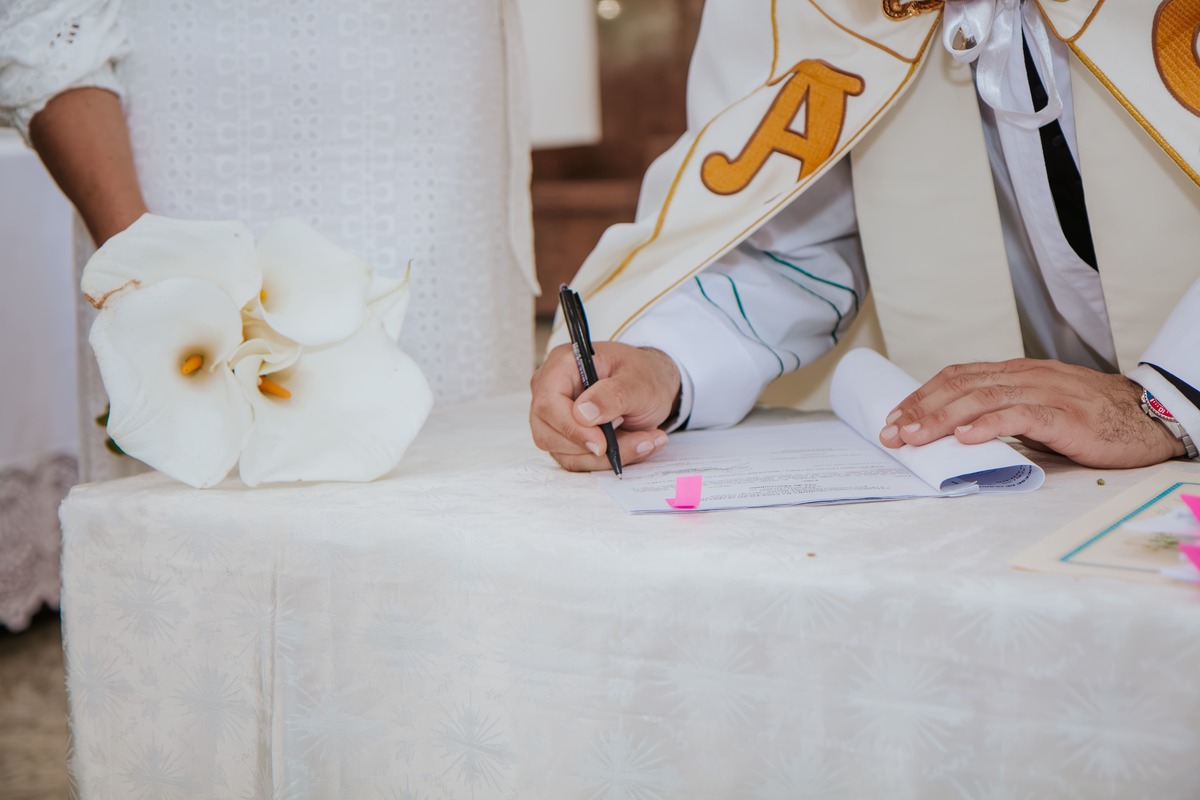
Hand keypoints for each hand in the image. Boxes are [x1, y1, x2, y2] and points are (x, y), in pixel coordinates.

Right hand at [530, 342, 680, 470]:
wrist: (653, 385)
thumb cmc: (643, 374)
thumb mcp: (639, 380)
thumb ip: (613, 394)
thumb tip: (583, 413)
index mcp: (563, 364)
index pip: (548, 403)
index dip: (572, 427)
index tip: (602, 443)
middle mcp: (550, 390)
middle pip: (550, 434)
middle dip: (593, 446)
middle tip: (636, 436)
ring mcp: (555, 417)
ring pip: (565, 454)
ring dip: (606, 457)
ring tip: (644, 439)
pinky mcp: (565, 438)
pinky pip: (578, 461)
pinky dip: (608, 460)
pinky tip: (635, 444)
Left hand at [877, 358, 1184, 467]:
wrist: (1146, 416)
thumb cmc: (1090, 416)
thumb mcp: (1037, 407)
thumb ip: (1001, 411)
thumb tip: (957, 431)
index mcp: (1015, 372)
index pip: (956, 377)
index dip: (921, 396)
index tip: (893, 417)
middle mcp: (1025, 376)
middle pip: (960, 386)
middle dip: (920, 410)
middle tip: (891, 433)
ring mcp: (1044, 393)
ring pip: (982, 399)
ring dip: (941, 419)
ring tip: (914, 436)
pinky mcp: (1064, 416)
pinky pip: (1021, 416)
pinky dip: (989, 424)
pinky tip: (965, 437)